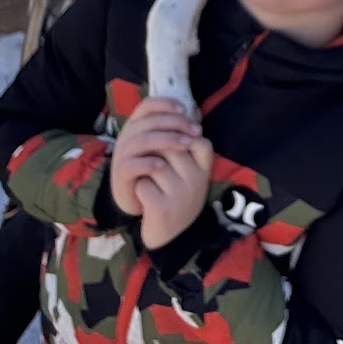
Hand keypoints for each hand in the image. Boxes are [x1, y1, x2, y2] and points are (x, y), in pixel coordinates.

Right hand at [110, 96, 202, 217]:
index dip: (165, 104)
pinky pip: (133, 164)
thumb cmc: (153, 168)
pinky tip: (165, 165)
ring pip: (143, 140)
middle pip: (149, 121)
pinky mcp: (121, 172)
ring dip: (167, 140)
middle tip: (196, 130)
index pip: (147, 105)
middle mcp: (127, 136)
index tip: (185, 109)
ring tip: (187, 145)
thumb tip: (196, 115)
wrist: (136, 197)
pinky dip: (150, 163)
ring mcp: (122, 154)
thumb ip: (175, 130)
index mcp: (137, 125)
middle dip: (175, 123)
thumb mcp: (163, 147)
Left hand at [136, 133, 215, 250]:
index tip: (171, 144)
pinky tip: (143, 194)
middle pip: (173, 148)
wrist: (167, 235)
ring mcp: (181, 196)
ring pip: (156, 165)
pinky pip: (144, 185)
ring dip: (144, 167)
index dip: (181, 136)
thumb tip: (175, 107)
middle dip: (155, 148)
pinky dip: (138, 187)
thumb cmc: (174, 196)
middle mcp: (197, 183)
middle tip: (148, 159)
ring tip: (147, 178)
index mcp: (204, 172)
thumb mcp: (185, 172)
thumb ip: (183, 143)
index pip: (201, 142)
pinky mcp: (163, 209)